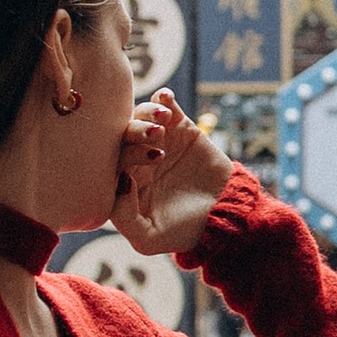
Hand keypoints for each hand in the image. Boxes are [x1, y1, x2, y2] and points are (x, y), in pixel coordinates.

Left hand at [113, 95, 232, 257]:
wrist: (225, 215)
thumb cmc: (184, 231)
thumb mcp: (148, 238)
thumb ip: (123, 217)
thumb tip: (119, 181)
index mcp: (124, 181)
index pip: (111, 159)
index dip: (125, 155)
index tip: (149, 164)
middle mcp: (137, 158)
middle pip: (123, 133)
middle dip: (136, 131)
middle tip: (156, 136)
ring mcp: (159, 141)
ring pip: (141, 116)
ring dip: (147, 113)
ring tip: (163, 122)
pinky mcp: (180, 127)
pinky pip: (165, 105)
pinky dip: (163, 98)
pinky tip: (167, 102)